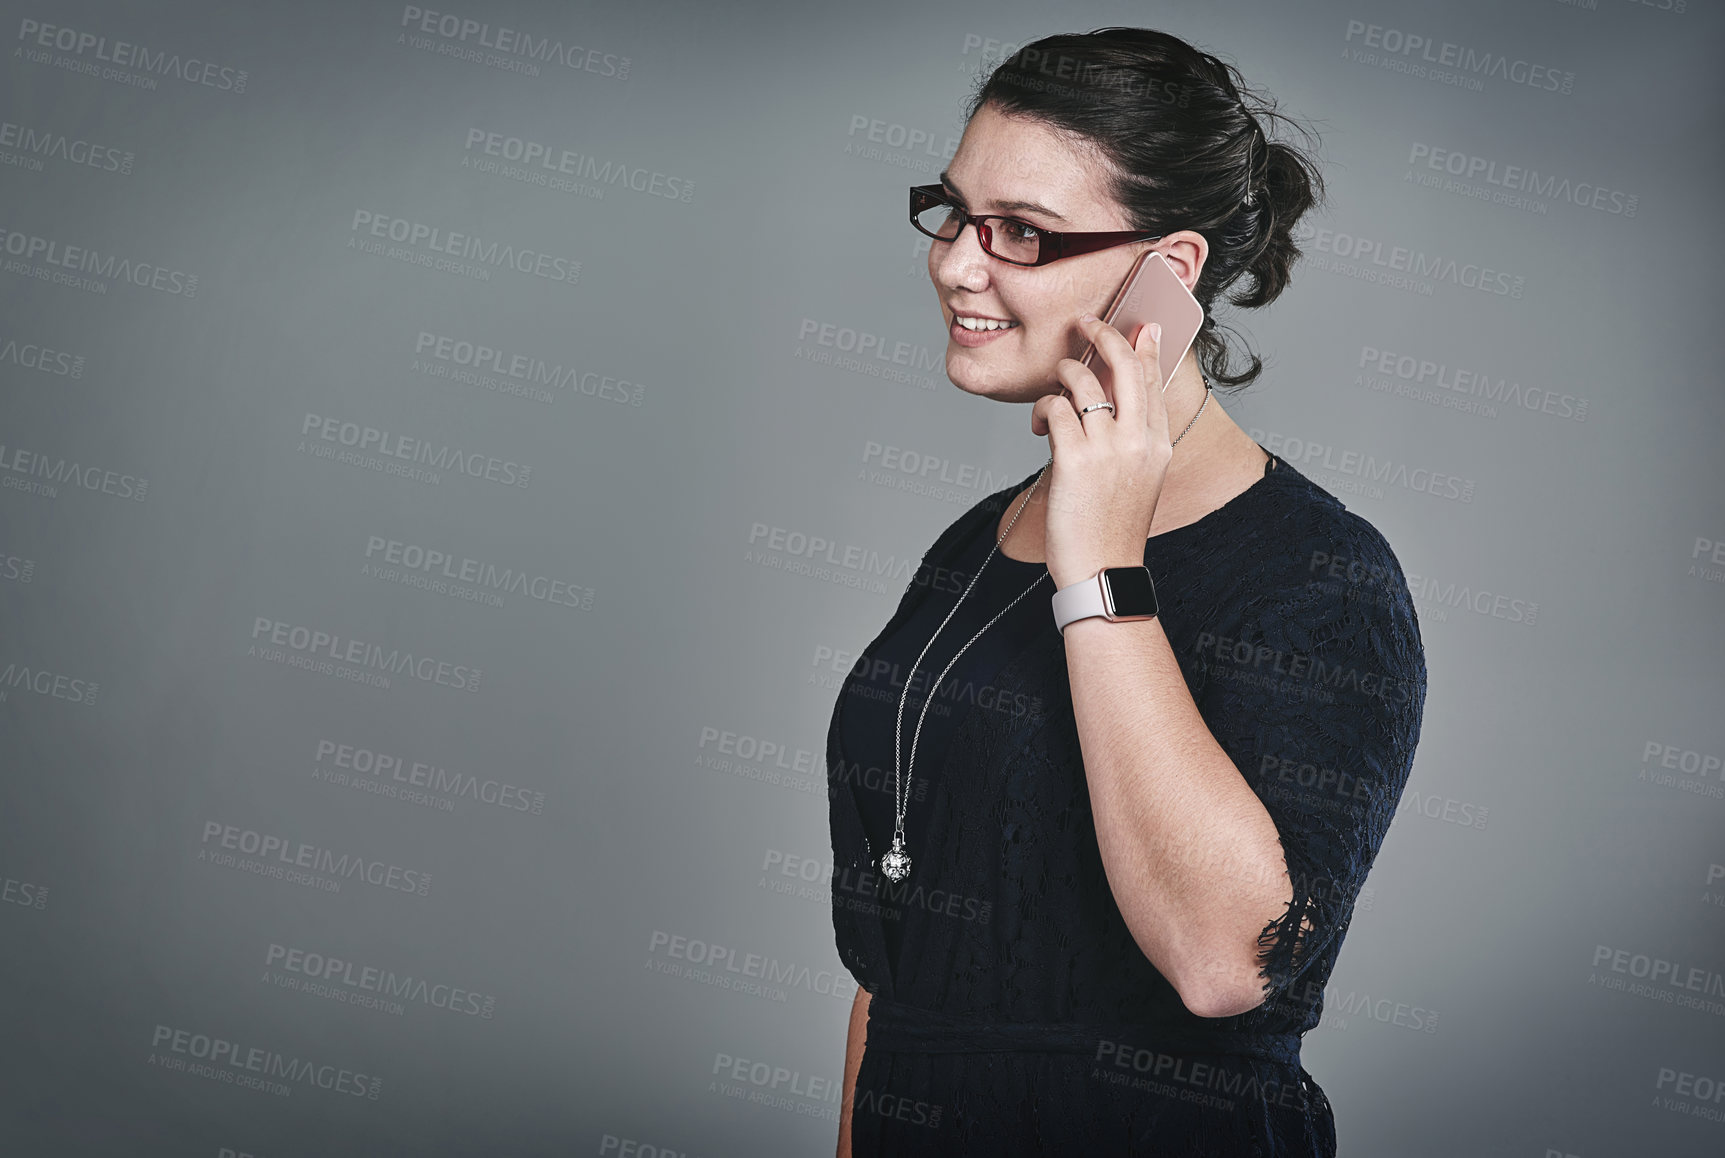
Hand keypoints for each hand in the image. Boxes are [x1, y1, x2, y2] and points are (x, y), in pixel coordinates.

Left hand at [1029, 315, 1173, 589]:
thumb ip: (1133, 441)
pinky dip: (1041, 409)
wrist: (1102, 569)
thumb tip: (1111, 405)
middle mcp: (1138, 440)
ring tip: (1053, 390)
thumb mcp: (1139, 479)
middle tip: (1084, 322)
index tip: (1139, 325)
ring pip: (1082, 381)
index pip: (1154, 380)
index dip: (1145, 346)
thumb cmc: (1112, 528)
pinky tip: (1037, 426)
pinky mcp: (1074, 458)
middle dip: (1103, 333)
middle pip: (1125, 364)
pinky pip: (1054, 408)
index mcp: (1158, 444)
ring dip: (1062, 375)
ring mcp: (1107, 448)